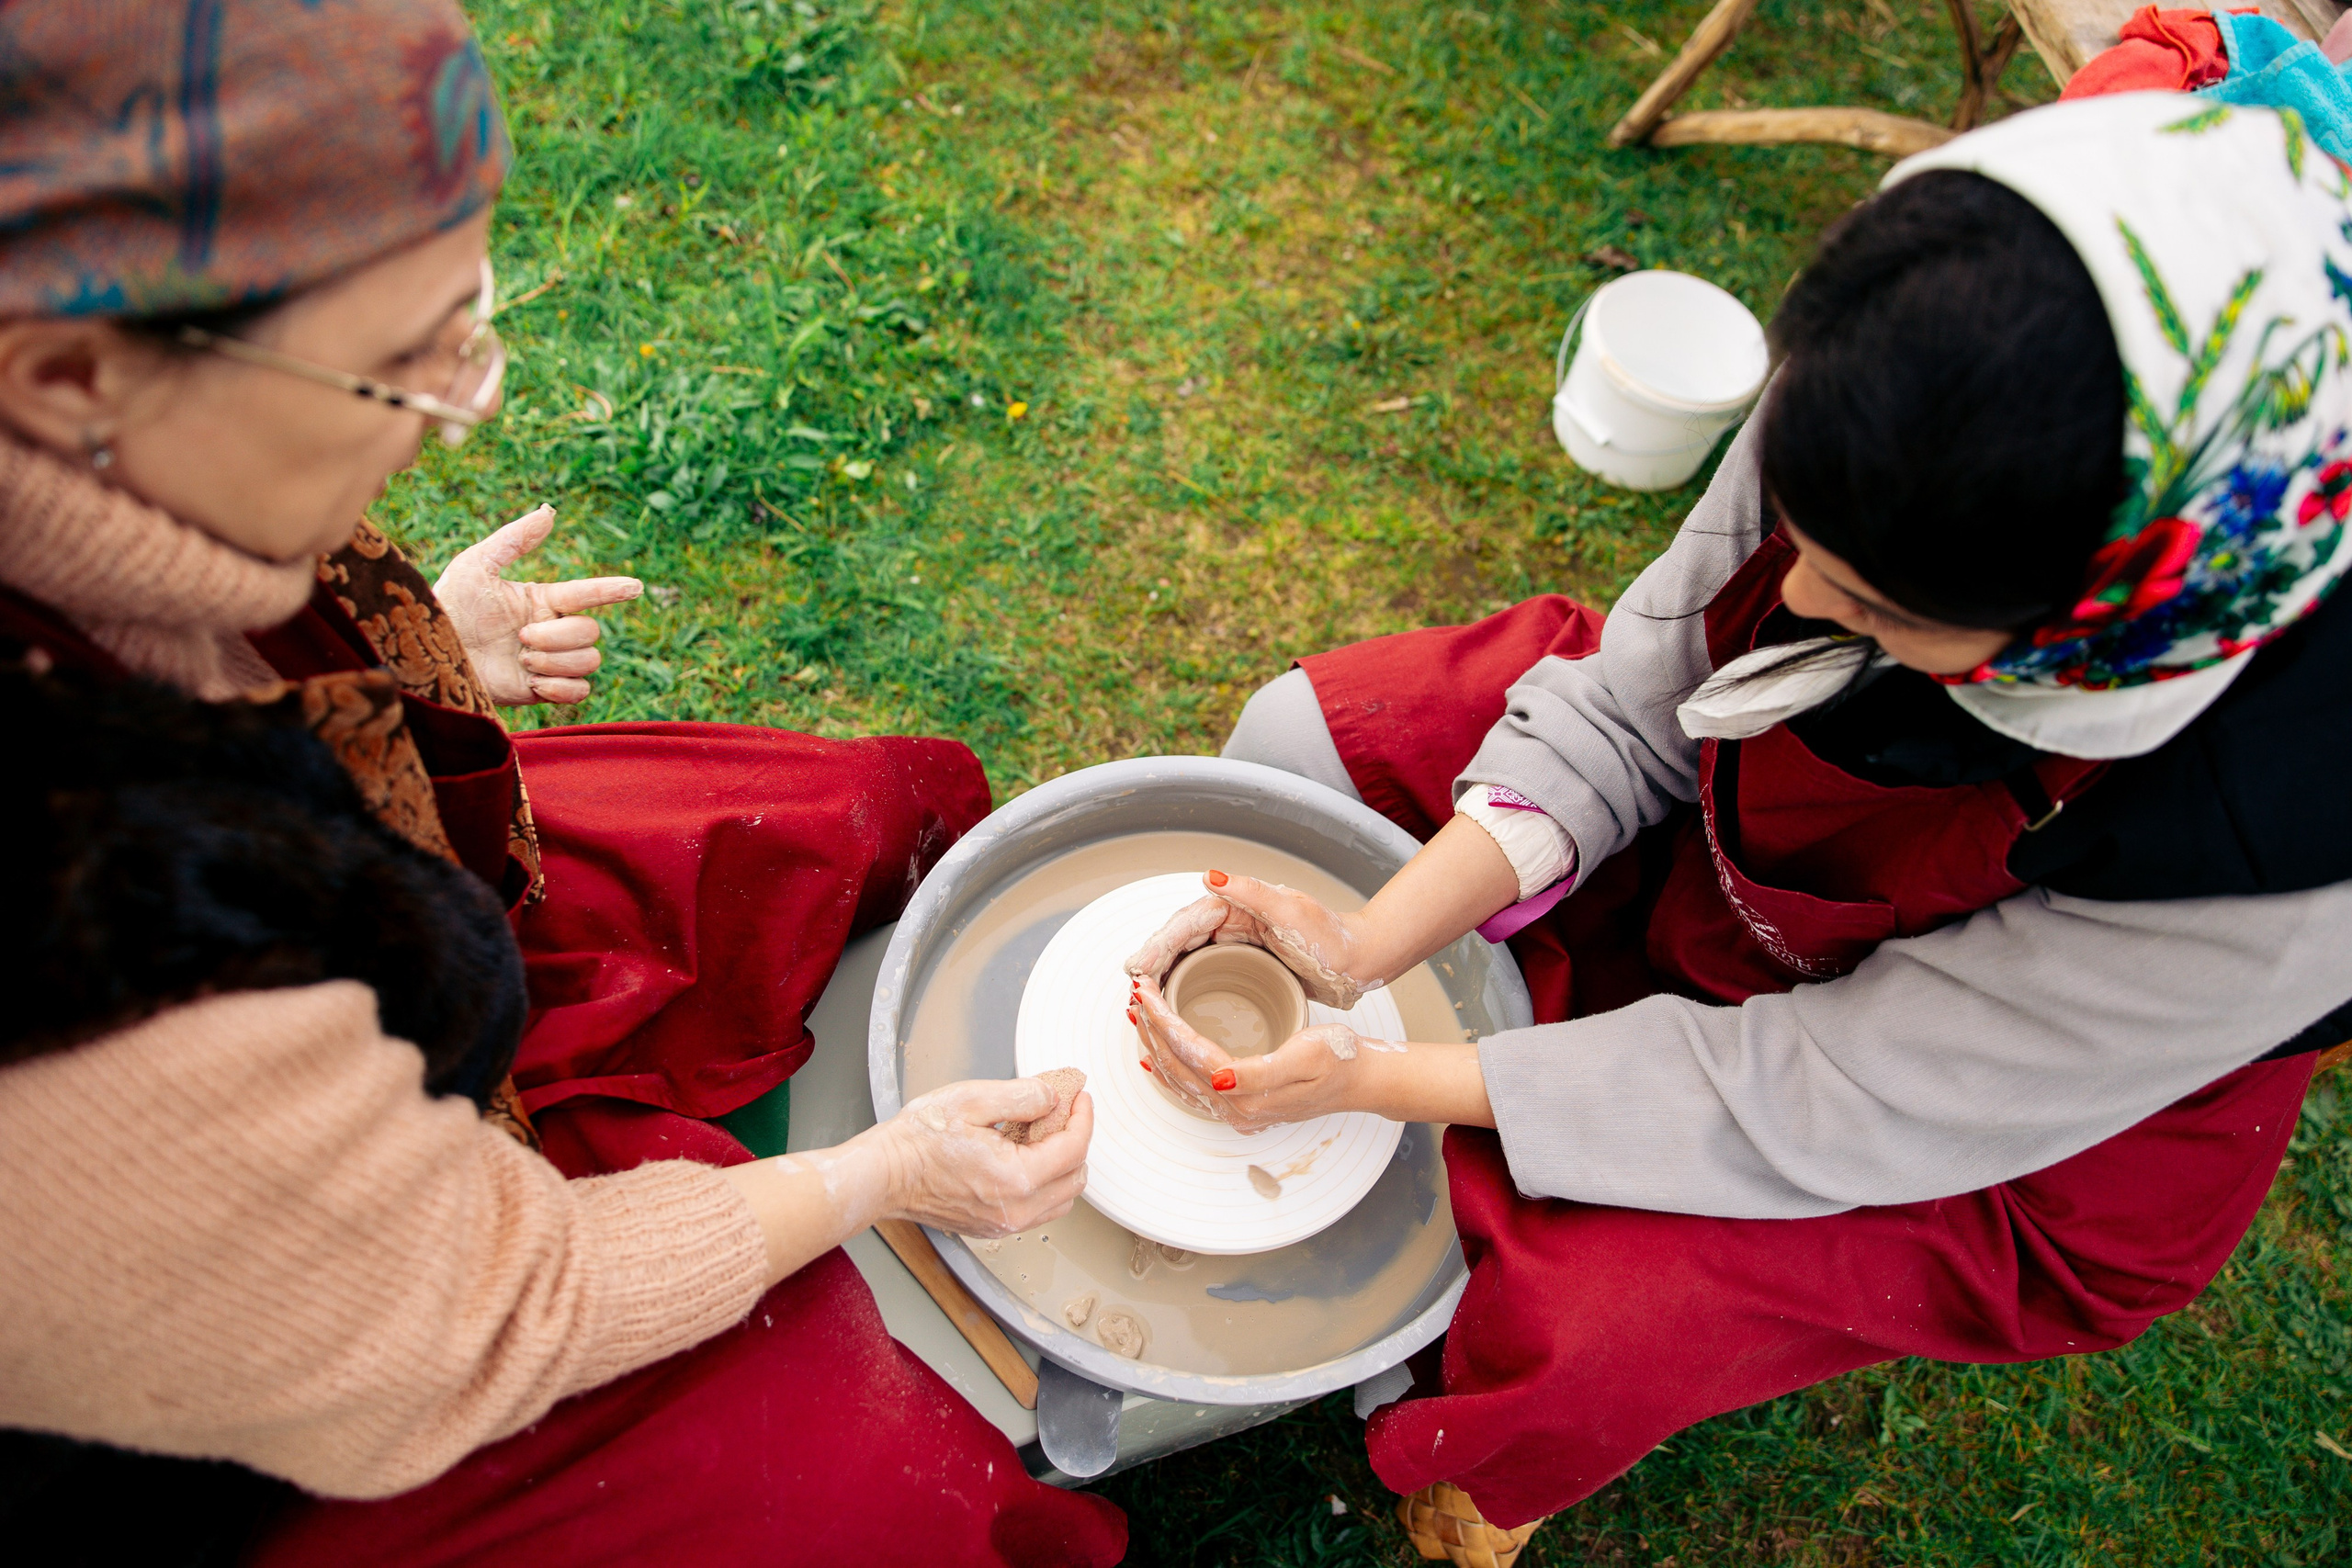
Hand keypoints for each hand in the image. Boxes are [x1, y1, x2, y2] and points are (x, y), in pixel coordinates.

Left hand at [432, 504, 641, 704]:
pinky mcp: (542, 692)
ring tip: (521, 660)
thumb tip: (550, 511)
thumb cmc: (449, 606)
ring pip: (589, 661)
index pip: (587, 593)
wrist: (431, 655)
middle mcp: (551, 631)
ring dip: (554, 661)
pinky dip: (561, 687)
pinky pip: (580, 692)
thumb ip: (514, 538)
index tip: (635, 586)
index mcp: (542, 601)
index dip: (612, 589)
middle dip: (557, 635)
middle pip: (591, 632)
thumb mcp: (476, 564)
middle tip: (520, 637)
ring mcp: (548, 662)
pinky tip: (533, 682)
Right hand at [875, 1078, 1093, 1237]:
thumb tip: (1054, 1098)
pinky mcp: (992, 1227)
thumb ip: (1022, 1096)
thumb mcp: (972, 1100)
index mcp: (1016, 1179)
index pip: (1074, 1149)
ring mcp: (1004, 1224)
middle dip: (1076, 1141)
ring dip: (1063, 1166)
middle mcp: (1015, 1210)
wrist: (885, 1175)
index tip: (1079, 1098)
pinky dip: (1044, 1184)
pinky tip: (1023, 1157)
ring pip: (1061, 1200)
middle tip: (1062, 1113)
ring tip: (1042, 1135)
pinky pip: (1037, 1210)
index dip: (1083, 1118)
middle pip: (1075, 1179)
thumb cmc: (918, 1140)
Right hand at [1123, 871, 1386, 1008]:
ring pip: (1186, 961)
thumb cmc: (1332, 937)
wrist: (1360, 961)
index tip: (1137, 968)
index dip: (1157, 945)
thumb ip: (1251, 892)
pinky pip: (1202, 976)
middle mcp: (1231, 921)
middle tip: (1133, 991)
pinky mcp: (1242, 966)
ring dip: (1163, 979)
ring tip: (1143, 1003)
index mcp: (1237, 905)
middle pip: (1179, 943)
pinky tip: (1172, 1010)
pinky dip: (1183, 990)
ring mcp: (1235, 945)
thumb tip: (1210, 876)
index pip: (1185, 923)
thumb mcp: (1291, 912)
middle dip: (1152, 965)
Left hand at [1129, 968, 1368, 1131]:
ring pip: (1181, 1078)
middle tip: (1135, 995)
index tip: (1146, 992)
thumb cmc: (1342, 1059)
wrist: (1364, 1080)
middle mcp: (1238, 1109)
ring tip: (1139, 1016)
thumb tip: (1218, 1078)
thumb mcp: (1307, 1055)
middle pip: (1178, 1067)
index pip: (1191, 1053)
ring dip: (1156, 1046)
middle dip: (1152, 1030)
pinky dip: (1171, 1067)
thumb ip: (1259, 1072)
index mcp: (1250, 1095)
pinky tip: (1158, 1054)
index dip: (1164, 1021)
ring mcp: (1238, 1110)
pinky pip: (1194, 1087)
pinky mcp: (1242, 1104)